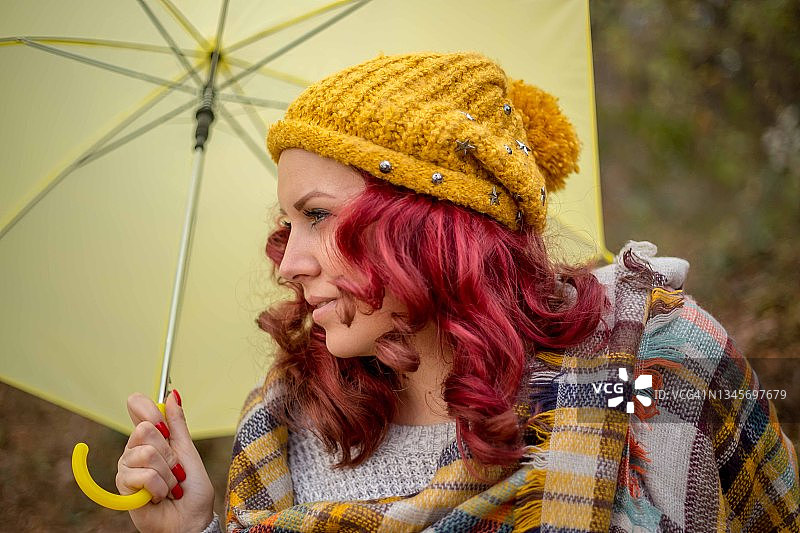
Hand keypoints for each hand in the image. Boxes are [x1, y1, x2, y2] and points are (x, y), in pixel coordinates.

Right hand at [116, 390, 214, 532]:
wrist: (190, 519)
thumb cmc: (192, 489)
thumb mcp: (188, 451)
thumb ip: (177, 425)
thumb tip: (172, 395)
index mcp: (152, 437)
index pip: (136, 405)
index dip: (149, 410)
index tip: (164, 426)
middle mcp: (135, 448)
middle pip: (144, 429)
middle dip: (169, 453)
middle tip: (175, 470)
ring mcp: (127, 467)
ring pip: (146, 454)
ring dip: (167, 474)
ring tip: (169, 486)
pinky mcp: (122, 487)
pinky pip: (142, 475)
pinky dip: (159, 487)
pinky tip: (158, 496)